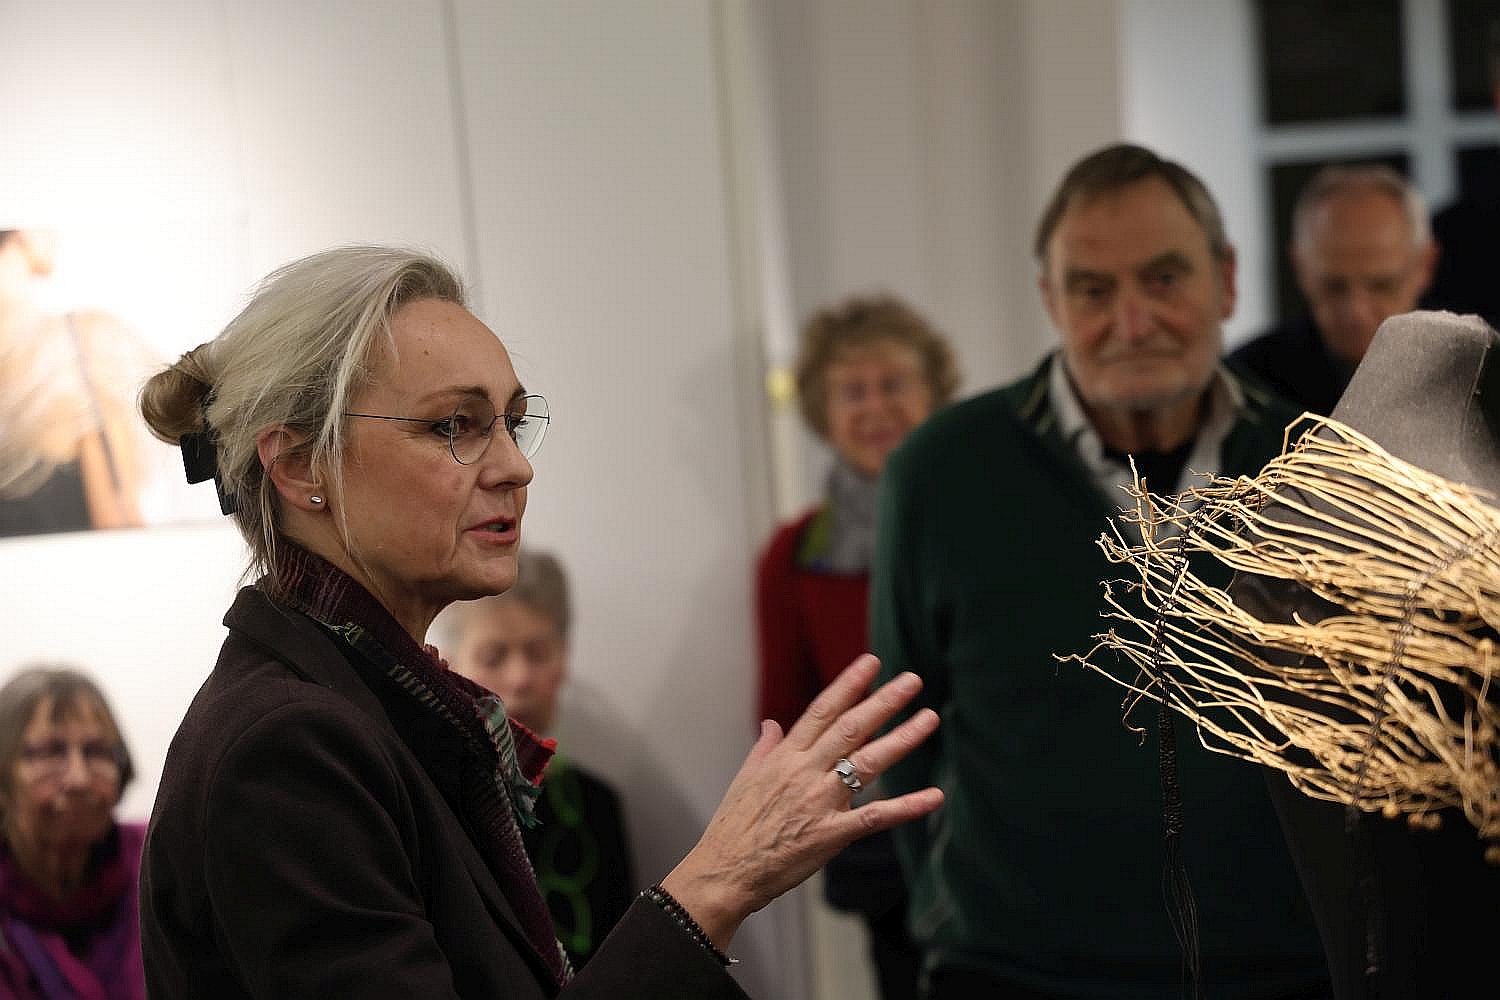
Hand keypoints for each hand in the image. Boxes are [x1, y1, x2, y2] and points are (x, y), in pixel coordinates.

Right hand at [659, 653, 941, 948]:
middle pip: (851, 728)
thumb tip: (772, 724)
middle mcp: (805, 772)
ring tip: (928, 719)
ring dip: (902, 739)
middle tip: (912, 681)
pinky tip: (934, 796)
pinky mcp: (831, 834)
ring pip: (868, 763)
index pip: (822, 711)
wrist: (725, 871)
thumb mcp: (745, 779)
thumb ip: (764, 748)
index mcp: (785, 756)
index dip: (848, 685)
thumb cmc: (733, 828)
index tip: (871, 663)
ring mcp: (820, 802)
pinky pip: (876, 817)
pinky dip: (907, 806)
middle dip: (883, 702)